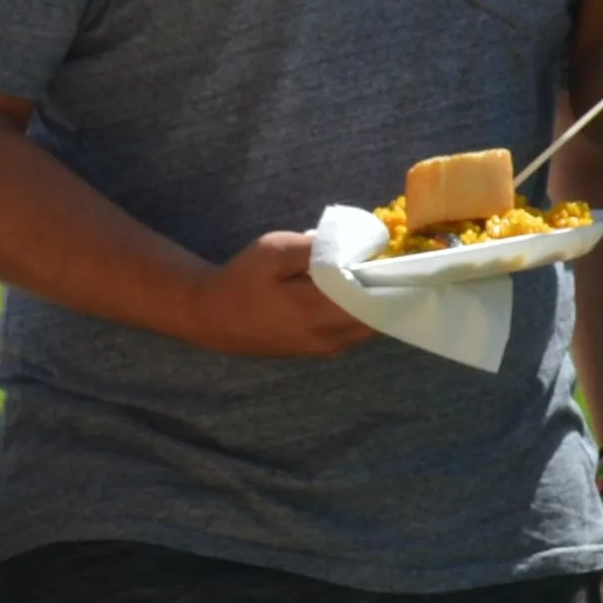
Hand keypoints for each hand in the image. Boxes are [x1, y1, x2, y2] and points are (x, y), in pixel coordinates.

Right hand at [191, 229, 375, 357]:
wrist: (211, 315)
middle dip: (383, 294)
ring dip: (372, 308)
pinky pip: (350, 336)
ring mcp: (320, 349)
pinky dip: (358, 318)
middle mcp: (324, 336)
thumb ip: (315, 249)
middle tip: (382, 268)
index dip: (385, 280)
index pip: (369, 299)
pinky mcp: (314, 353)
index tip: (391, 260)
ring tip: (367, 281)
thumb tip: (354, 249)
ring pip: (364, 331)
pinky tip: (350, 298)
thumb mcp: (274, 250)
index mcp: (314, 309)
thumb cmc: (242, 279)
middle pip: (374, 318)